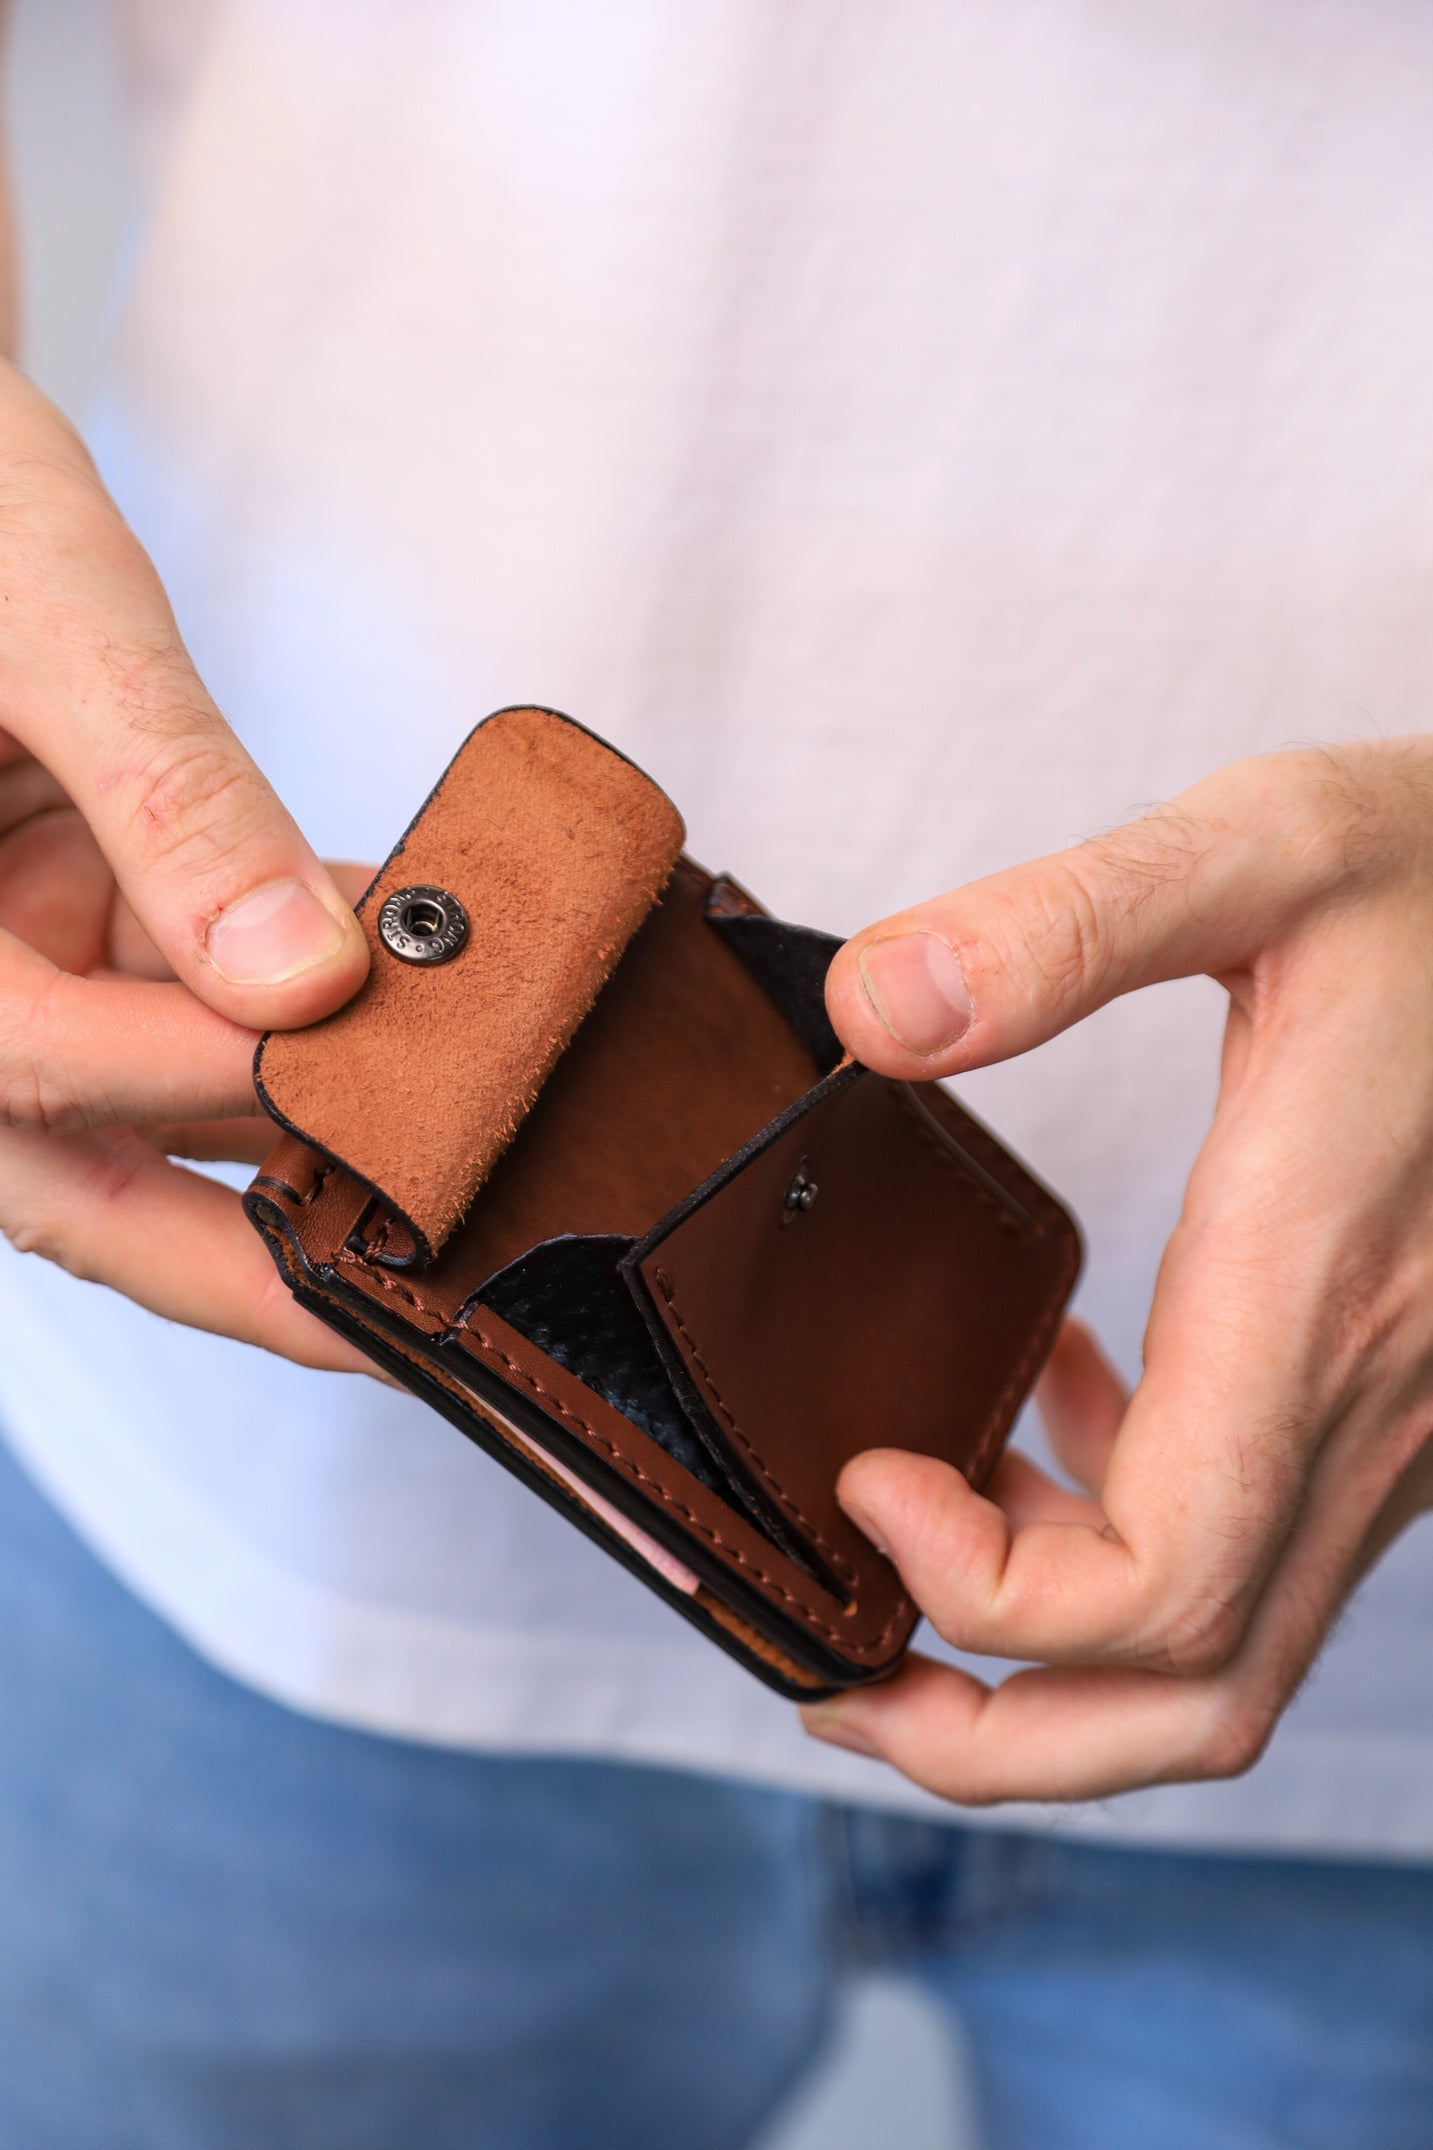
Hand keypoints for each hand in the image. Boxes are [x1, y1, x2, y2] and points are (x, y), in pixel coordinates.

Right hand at [0, 363, 372, 1371]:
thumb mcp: (49, 625)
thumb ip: (170, 796)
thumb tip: (302, 976)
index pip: (49, 1065)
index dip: (219, 1088)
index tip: (388, 1099)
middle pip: (80, 1175)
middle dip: (242, 1264)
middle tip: (406, 1335)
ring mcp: (9, 956)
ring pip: (151, 1103)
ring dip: (300, 1131)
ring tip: (462, 1163)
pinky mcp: (72, 919)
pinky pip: (185, 1002)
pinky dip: (298, 1015)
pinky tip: (421, 1003)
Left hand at [804, 741, 1432, 1801]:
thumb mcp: (1262, 851)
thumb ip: (1066, 924)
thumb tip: (873, 1012)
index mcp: (1314, 1292)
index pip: (1162, 1584)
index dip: (986, 1591)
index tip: (865, 1474)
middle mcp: (1367, 1399)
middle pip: (1193, 1693)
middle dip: (1000, 1738)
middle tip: (838, 1683)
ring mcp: (1390, 1420)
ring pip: (1232, 1655)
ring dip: (1058, 1675)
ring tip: (897, 1582)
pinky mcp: (1384, 1395)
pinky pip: (1253, 1548)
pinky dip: (1123, 1554)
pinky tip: (1036, 1419)